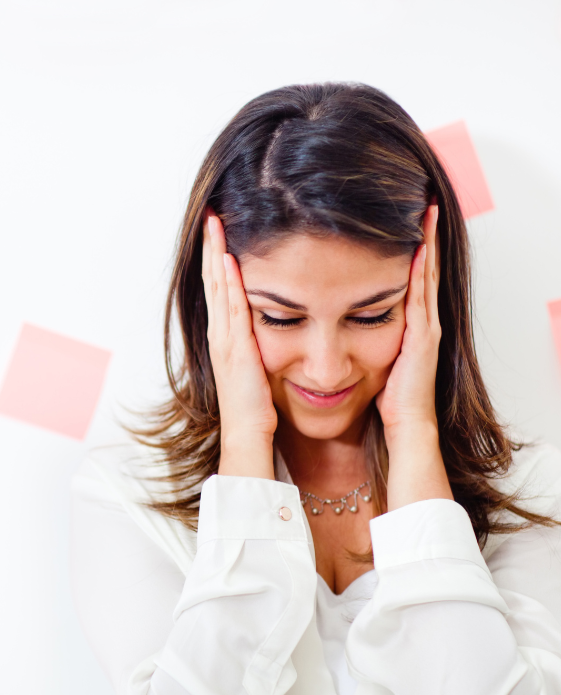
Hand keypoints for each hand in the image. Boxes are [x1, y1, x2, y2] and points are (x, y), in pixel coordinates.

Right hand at [201, 208, 276, 478]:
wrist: (248, 439)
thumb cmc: (257, 412)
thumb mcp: (259, 371)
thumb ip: (261, 348)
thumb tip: (270, 331)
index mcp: (229, 339)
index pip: (222, 290)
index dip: (220, 260)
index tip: (222, 231)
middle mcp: (222, 335)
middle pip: (215, 281)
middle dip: (214, 247)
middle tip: (213, 215)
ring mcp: (225, 341)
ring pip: (219, 288)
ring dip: (217, 255)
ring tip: (216, 225)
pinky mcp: (234, 350)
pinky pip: (231, 309)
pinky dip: (228, 283)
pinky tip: (230, 260)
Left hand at [376, 205, 440, 434]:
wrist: (404, 424)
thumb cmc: (386, 397)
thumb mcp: (374, 356)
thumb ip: (362, 333)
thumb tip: (336, 319)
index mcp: (407, 324)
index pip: (410, 277)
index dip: (409, 248)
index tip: (402, 219)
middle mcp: (421, 321)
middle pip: (422, 269)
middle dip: (423, 236)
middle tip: (422, 203)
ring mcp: (425, 327)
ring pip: (426, 276)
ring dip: (426, 244)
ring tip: (425, 212)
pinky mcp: (422, 338)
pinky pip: (420, 298)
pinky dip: (420, 273)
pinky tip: (417, 250)